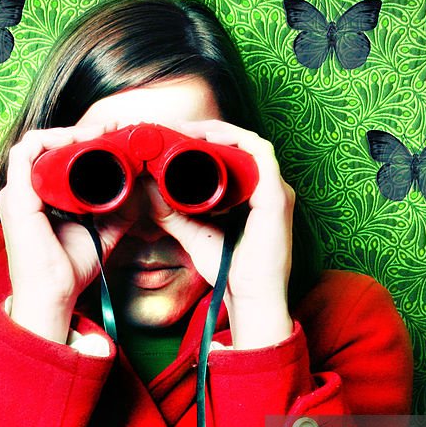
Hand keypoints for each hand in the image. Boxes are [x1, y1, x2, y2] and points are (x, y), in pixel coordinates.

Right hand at [0, 126, 135, 343]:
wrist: (54, 296)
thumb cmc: (68, 271)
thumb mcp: (100, 234)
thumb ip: (116, 215)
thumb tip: (138, 196)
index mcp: (36, 199)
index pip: (54, 157)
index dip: (83, 140)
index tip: (114, 135)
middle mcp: (22, 192)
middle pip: (48, 147)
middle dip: (81, 132)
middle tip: (114, 127)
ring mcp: (16, 194)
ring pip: (37, 144)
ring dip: (69, 132)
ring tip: (101, 131)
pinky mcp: (16, 198)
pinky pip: (26, 152)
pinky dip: (52, 140)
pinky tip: (78, 139)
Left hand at [149, 120, 294, 348]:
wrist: (249, 298)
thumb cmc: (229, 270)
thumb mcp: (193, 234)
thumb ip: (172, 214)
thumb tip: (149, 191)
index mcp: (254, 194)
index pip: (232, 154)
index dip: (205, 139)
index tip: (175, 136)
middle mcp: (267, 188)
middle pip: (239, 144)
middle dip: (207, 131)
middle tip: (175, 128)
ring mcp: (275, 190)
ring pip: (249, 142)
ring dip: (218, 131)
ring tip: (188, 130)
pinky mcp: (276, 196)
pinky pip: (260, 153)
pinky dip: (235, 141)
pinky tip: (210, 140)